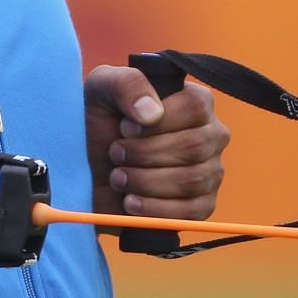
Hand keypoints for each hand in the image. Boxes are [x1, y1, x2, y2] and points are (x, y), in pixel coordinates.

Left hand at [83, 65, 228, 224]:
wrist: (86, 170)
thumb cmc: (99, 122)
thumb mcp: (102, 90)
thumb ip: (127, 84)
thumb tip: (152, 113)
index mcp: (195, 102)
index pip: (196, 107)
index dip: (158, 121)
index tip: (124, 128)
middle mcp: (210, 135)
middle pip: (194, 146)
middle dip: (145, 154)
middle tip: (115, 155)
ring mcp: (210, 172)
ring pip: (191, 180)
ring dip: (145, 181)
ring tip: (118, 178)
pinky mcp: (201, 206)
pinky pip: (192, 212)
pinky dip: (155, 209)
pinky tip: (130, 202)